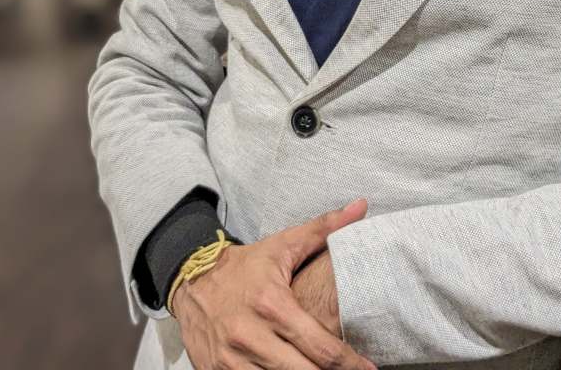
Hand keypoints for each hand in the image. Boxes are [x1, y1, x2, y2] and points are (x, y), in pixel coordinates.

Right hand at [173, 199, 375, 369]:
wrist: (191, 279)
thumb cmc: (245, 265)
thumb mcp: (283, 245)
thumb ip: (325, 229)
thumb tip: (360, 206)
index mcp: (272, 304)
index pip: (320, 347)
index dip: (349, 363)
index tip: (369, 369)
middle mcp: (251, 334)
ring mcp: (230, 359)